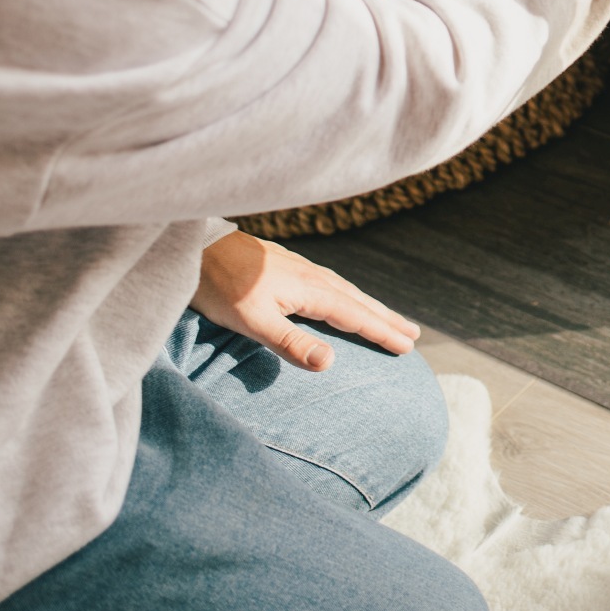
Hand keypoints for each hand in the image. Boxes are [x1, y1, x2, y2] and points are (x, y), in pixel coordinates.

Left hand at [191, 230, 419, 371]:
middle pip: (359, 301)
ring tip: (389, 318)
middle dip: (386, 319)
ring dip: (371, 307)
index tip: (407, 347)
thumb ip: (291, 343)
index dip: (382, 332)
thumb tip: (331, 362)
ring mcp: (302, 269)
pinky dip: (350, 296)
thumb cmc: (220, 286)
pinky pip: (333, 285)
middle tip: (413, 335)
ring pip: (347, 291)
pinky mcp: (289, 268)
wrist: (196, 247)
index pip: (356, 317)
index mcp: (311, 291)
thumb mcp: (253, 321)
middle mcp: (313, 277)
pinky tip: (344, 298)